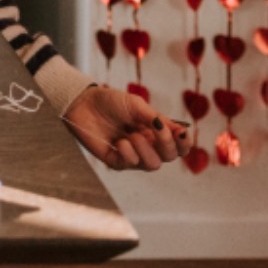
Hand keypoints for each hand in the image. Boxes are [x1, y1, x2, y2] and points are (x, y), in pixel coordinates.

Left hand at [61, 86, 186, 170]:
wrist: (83, 103)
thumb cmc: (111, 102)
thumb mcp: (137, 105)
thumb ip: (157, 119)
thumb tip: (179, 130)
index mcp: (156, 132)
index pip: (178, 145)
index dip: (184, 143)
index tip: (181, 133)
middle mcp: (147, 145)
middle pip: (169, 157)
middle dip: (166, 144)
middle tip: (156, 129)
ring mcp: (132, 155)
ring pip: (153, 165)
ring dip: (145, 148)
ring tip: (130, 134)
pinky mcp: (116, 161)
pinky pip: (131, 165)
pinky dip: (128, 153)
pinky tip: (119, 141)